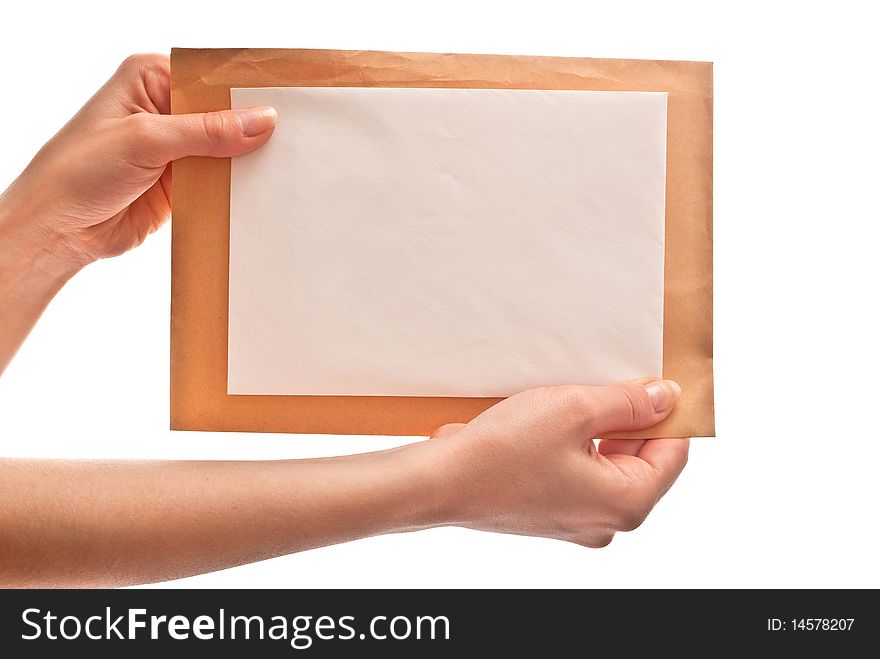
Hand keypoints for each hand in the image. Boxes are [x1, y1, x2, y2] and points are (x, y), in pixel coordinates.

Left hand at [1, 53, 276, 265]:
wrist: (57, 230)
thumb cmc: (79, 171)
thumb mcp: (147, 140)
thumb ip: (208, 131)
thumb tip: (263, 120)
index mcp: (151, 78)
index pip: (211, 76)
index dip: (247, 90)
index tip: (286, 103)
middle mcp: (165, 108)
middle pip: (225, 113)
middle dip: (252, 128)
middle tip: (293, 139)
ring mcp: (175, 148)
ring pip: (226, 149)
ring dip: (246, 162)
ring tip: (283, 167)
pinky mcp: (182, 183)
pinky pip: (220, 181)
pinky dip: (236, 188)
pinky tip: (259, 191)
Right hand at [428, 379, 687, 546]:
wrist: (439, 482)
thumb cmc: (503, 451)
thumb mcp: (575, 409)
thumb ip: (629, 403)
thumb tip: (665, 398)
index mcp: (626, 503)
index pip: (673, 451)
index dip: (665, 411)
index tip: (651, 380)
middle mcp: (607, 522)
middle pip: (641, 458)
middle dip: (627, 419)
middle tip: (600, 385)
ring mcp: (577, 521)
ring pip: (607, 463)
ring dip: (596, 429)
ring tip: (566, 402)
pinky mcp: (550, 513)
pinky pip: (578, 473)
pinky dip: (572, 445)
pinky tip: (547, 423)